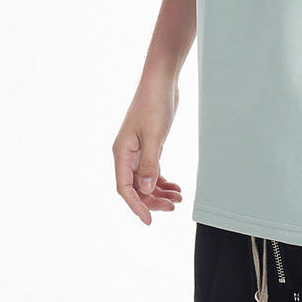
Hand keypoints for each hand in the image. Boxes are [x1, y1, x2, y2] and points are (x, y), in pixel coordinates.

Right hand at [112, 74, 182, 224]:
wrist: (161, 81)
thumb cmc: (155, 103)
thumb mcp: (155, 135)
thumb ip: (150, 163)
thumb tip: (145, 189)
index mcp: (122, 152)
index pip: (125, 188)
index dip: (136, 206)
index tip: (149, 220)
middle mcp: (127, 154)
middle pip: (136, 187)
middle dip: (153, 200)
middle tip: (173, 207)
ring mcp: (138, 150)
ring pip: (145, 180)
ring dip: (160, 191)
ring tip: (178, 198)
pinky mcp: (149, 145)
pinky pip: (152, 170)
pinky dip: (163, 180)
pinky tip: (175, 187)